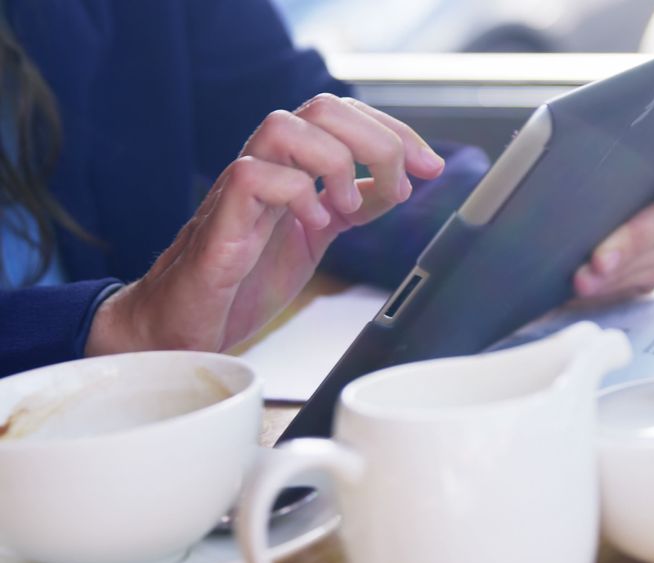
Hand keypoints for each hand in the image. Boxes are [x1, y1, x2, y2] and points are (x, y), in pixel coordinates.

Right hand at [86, 94, 444, 354]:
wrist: (186, 327)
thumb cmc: (242, 281)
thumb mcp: (317, 237)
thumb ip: (351, 206)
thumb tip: (396, 184)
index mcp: (293, 167)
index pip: (346, 117)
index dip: (396, 132)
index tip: (431, 167)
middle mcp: (268, 167)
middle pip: (322, 107)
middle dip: (377, 139)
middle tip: (400, 185)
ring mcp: (240, 191)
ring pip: (283, 125)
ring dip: (334, 160)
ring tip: (347, 205)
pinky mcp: (220, 222)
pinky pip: (252, 176)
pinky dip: (294, 193)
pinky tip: (312, 223)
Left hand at [572, 127, 653, 302]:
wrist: (566, 202)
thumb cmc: (578, 160)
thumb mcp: (579, 141)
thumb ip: (577, 137)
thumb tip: (534, 144)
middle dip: (634, 240)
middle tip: (600, 259)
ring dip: (618, 271)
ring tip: (581, 281)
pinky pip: (644, 279)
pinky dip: (613, 285)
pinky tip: (589, 287)